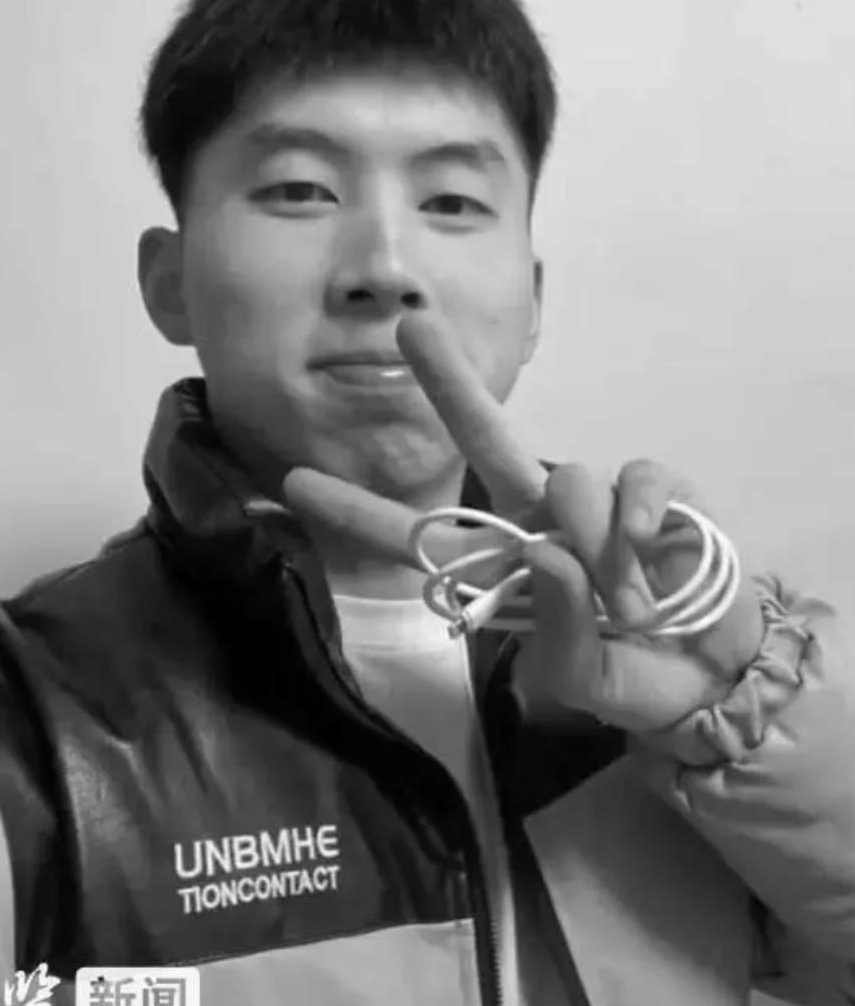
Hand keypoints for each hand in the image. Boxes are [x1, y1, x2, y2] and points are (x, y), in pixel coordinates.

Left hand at [283, 311, 763, 735]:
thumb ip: (556, 626)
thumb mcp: (580, 676)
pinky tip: (647, 545)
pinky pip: (636, 475)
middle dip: (448, 382)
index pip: (419, 539)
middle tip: (408, 327)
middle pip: (484, 440)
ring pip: (570, 476)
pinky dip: (639, 512)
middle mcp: (537, 519)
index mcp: (501, 566)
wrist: (712, 678)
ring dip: (592, 536)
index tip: (294, 482)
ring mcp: (595, 502)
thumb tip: (546, 549)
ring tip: (628, 602)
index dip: (359, 512)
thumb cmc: (629, 677)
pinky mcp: (656, 492)